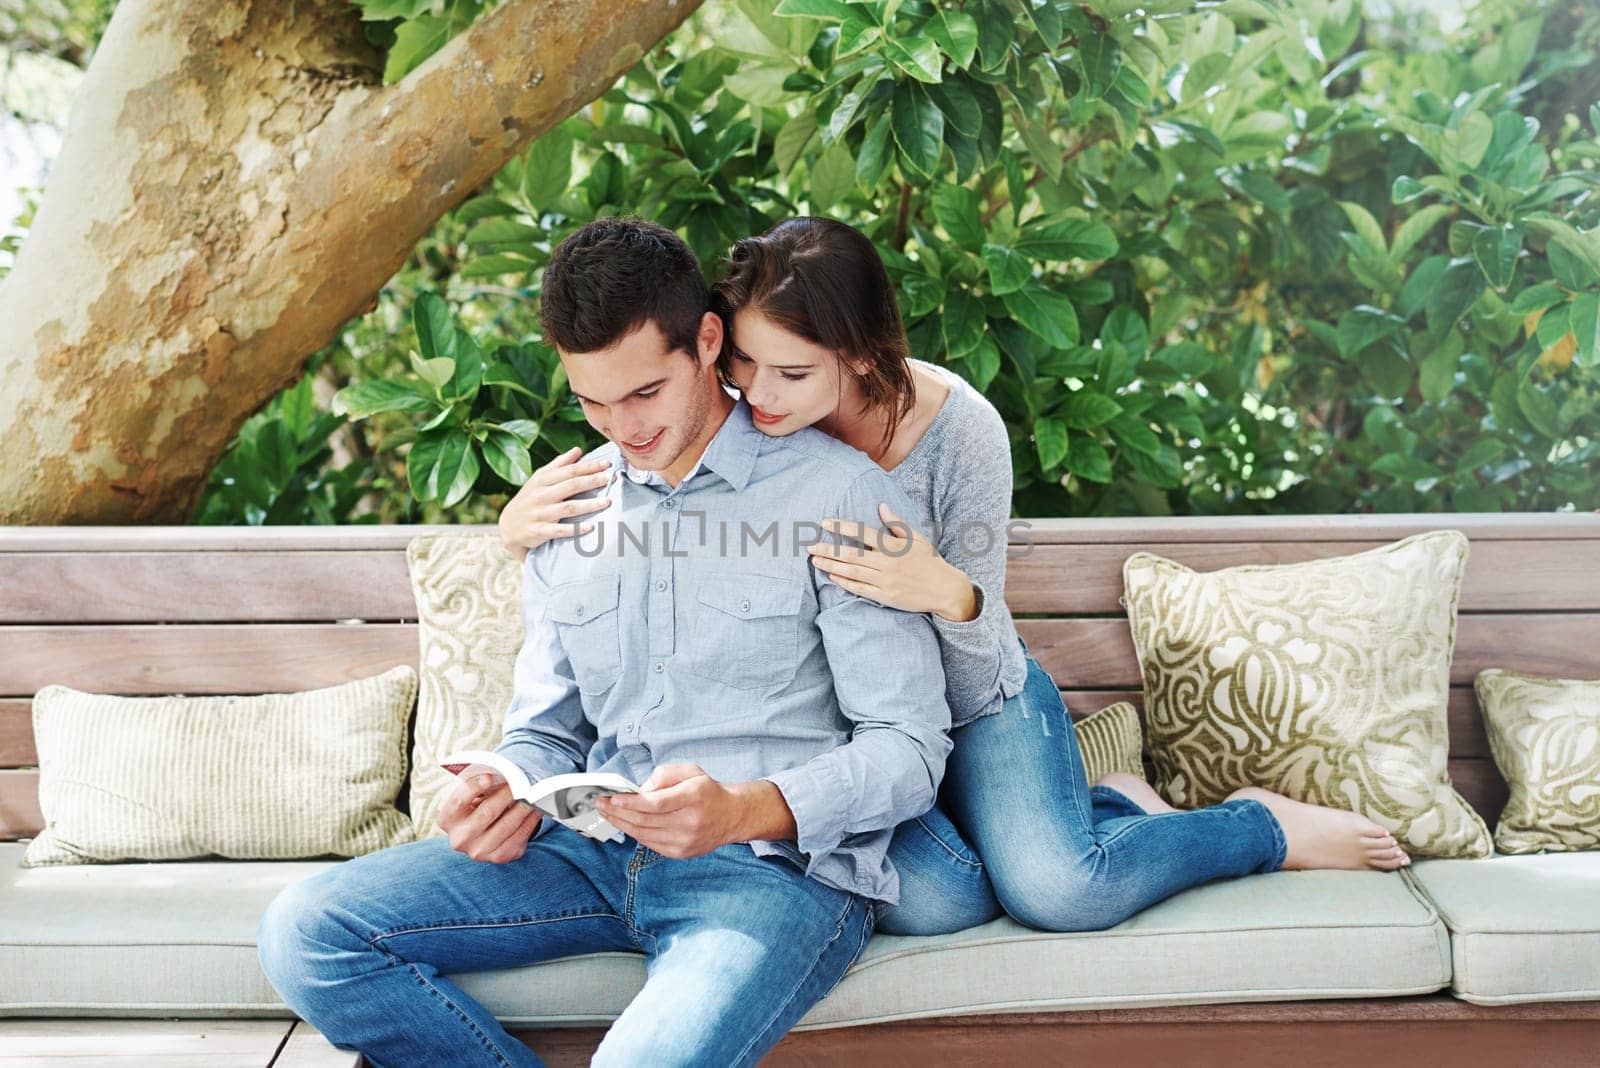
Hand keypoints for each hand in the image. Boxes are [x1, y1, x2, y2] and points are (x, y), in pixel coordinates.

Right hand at [436, 771, 542, 863]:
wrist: (481, 833)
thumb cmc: (476, 805)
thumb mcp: (471, 795)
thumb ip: (480, 784)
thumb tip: (505, 776)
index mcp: (447, 819)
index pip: (459, 800)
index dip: (474, 787)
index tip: (490, 776)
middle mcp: (460, 839)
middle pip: (487, 812)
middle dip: (506, 795)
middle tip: (520, 782)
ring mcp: (479, 851)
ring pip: (507, 825)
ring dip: (523, 807)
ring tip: (534, 794)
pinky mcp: (499, 857)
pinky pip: (519, 836)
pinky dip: (531, 820)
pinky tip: (537, 809)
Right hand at [498, 446, 612, 560]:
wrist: (508, 526)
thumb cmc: (529, 499)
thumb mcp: (539, 479)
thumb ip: (559, 465)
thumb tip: (578, 450)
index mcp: (542, 480)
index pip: (569, 471)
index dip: (589, 466)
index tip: (607, 463)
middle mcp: (541, 495)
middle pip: (570, 486)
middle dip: (592, 481)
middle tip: (610, 478)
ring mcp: (540, 513)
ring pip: (568, 508)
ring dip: (588, 504)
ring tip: (607, 502)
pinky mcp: (539, 531)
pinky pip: (559, 530)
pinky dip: (575, 529)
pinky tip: (590, 527)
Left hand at [595, 763, 750, 858]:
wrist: (731, 816)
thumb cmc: (707, 790)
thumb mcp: (690, 770)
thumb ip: (664, 774)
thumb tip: (640, 790)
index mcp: (693, 797)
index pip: (655, 803)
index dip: (630, 802)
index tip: (612, 798)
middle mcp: (690, 821)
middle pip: (645, 820)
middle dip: (618, 812)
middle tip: (600, 803)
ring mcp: (685, 841)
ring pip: (644, 834)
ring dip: (621, 823)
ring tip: (606, 813)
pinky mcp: (681, 852)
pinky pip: (650, 844)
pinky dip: (634, 833)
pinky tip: (624, 823)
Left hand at [806, 503, 977, 621]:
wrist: (944, 589)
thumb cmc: (928, 560)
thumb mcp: (916, 538)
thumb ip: (896, 523)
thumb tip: (881, 506)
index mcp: (894, 546)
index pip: (863, 533)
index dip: (842, 528)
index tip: (825, 523)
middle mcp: (888, 563)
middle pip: (851, 555)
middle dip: (828, 549)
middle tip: (809, 546)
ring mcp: (886, 581)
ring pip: (852, 572)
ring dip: (831, 566)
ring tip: (815, 561)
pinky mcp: (886, 597)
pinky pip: (860, 589)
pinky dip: (845, 583)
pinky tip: (832, 577)